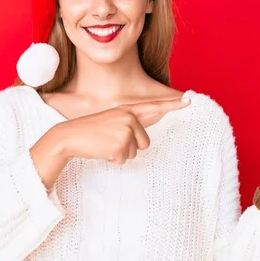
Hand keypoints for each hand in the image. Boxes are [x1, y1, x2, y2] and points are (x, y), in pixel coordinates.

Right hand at [52, 96, 190, 164]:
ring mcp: (126, 130)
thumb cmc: (91, 132)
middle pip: (145, 143)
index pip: (154, 106)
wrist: (70, 136)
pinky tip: (102, 150)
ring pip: (135, 152)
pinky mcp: (121, 144)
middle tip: (111, 141)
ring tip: (106, 144)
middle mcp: (129, 117)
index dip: (173, 104)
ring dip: (121, 153)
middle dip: (130, 147)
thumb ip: (129, 124)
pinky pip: (125, 159)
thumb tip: (143, 138)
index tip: (189, 101)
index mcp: (127, 110)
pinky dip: (114, 159)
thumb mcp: (111, 120)